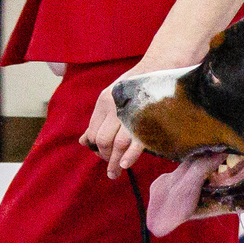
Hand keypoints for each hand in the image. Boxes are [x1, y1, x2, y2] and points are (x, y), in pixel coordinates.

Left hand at [81, 60, 153, 175]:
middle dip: (105, 156)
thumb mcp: (111, 97)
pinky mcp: (148, 119)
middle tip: (110, 166)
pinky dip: (130, 156)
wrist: (160, 69)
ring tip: (115, 173)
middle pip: (103, 140)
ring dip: (115, 162)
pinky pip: (136, 142)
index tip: (101, 154)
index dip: (95, 147)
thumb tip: (83, 141)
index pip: (93, 132)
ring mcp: (132, 113)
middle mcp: (116, 107)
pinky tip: (125, 165)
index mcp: (105, 101)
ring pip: (118, 144)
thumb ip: (98, 119)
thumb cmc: (135, 86)